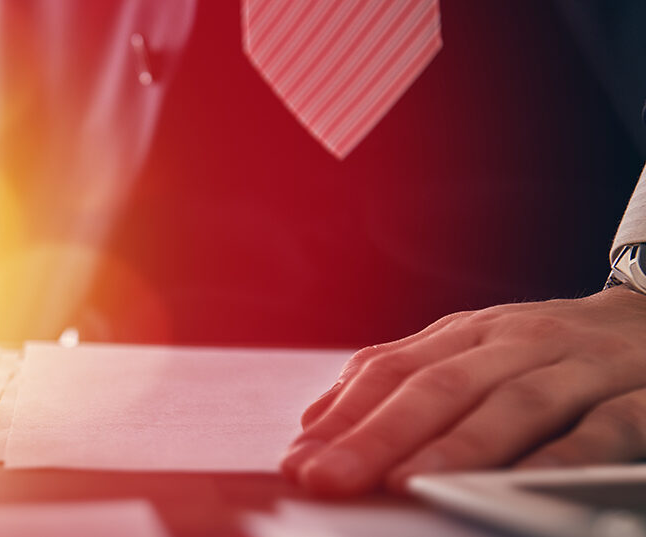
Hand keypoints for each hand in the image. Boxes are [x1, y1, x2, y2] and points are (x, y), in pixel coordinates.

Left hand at [282, 286, 645, 495]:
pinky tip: (523, 482)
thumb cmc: (549, 352)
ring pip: (512, 403)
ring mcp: (581, 368)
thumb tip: (318, 420)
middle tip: (328, 477)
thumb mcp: (473, 352)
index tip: (299, 459)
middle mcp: (519, 342)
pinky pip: (602, 428)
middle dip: (376, 435)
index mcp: (470, 334)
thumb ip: (404, 379)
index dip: (343, 415)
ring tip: (404, 482)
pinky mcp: (643, 396)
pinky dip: (561, 457)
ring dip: (456, 445)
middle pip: (438, 387)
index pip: (393, 371)